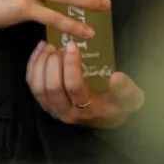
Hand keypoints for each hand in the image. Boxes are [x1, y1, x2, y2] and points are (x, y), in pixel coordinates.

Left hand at [27, 39, 144, 128]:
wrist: (106, 118)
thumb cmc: (119, 105)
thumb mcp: (131, 99)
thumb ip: (126, 89)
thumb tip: (117, 76)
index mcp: (88, 110)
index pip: (74, 87)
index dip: (70, 65)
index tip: (72, 45)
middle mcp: (67, 112)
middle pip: (51, 87)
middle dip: (53, 63)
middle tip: (59, 46)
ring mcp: (53, 109)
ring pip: (38, 87)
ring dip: (40, 64)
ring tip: (49, 47)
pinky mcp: (44, 103)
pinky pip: (32, 85)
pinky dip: (33, 66)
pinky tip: (41, 51)